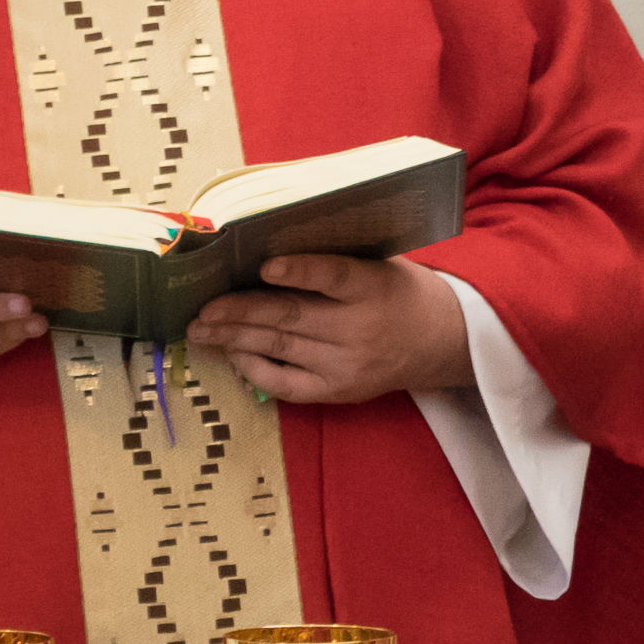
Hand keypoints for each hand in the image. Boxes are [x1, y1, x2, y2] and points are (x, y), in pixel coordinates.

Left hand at [183, 255, 473, 403]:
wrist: (441, 341)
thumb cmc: (398, 292)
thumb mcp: (377, 265)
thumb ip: (332, 261)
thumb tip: (263, 253)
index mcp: (373, 287)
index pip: (334, 276)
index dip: (300, 271)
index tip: (265, 265)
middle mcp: (360, 328)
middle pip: (292, 317)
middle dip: (239, 311)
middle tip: (202, 308)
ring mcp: (348, 364)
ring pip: (281, 348)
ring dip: (235, 338)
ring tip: (201, 330)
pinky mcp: (339, 390)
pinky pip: (288, 384)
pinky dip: (256, 369)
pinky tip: (233, 354)